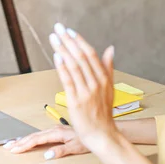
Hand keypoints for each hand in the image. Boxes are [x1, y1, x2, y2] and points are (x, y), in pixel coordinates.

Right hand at [4, 125, 89, 159]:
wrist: (98, 130)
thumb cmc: (89, 138)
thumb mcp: (76, 147)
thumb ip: (61, 150)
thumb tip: (48, 155)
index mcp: (57, 132)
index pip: (36, 139)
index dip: (24, 144)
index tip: (14, 148)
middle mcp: (55, 129)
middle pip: (33, 136)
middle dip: (19, 141)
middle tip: (8, 146)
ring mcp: (55, 130)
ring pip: (36, 135)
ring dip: (24, 139)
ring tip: (13, 143)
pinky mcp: (57, 131)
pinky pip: (41, 134)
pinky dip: (31, 138)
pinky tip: (28, 140)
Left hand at [50, 23, 117, 150]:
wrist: (102, 135)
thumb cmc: (103, 113)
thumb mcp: (109, 88)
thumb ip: (108, 68)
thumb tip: (111, 49)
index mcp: (104, 78)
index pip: (91, 54)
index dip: (79, 41)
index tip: (69, 30)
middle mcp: (96, 83)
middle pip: (80, 56)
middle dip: (68, 40)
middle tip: (58, 28)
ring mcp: (86, 92)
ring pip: (73, 66)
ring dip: (62, 49)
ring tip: (53, 38)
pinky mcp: (76, 101)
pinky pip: (68, 81)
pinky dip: (62, 67)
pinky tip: (56, 56)